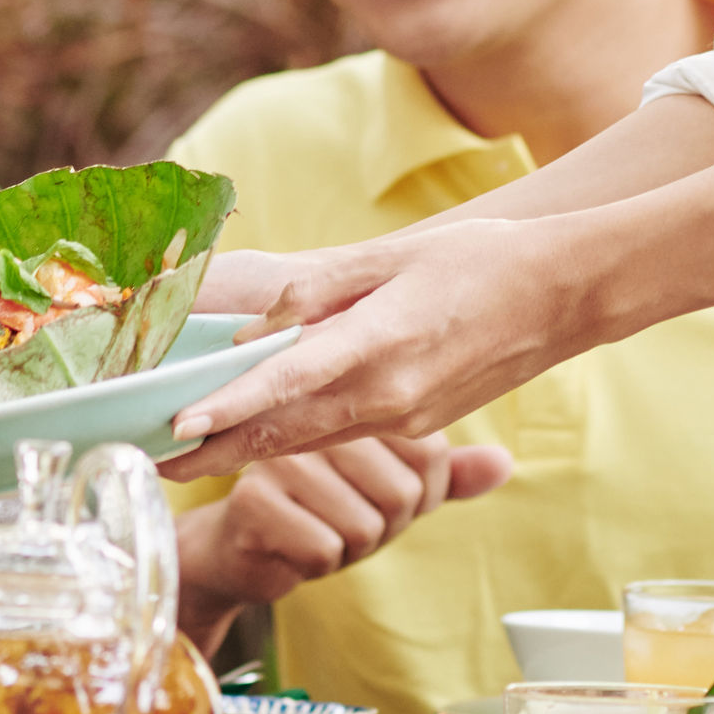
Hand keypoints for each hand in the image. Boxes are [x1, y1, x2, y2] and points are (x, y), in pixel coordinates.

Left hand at [160, 213, 606, 480]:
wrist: (567, 295)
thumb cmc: (482, 260)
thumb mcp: (393, 256)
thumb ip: (317, 287)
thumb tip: (254, 317)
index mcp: (383, 344)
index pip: (289, 384)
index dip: (229, 408)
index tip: (177, 426)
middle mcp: (390, 394)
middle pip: (282, 432)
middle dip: (212, 452)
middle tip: (146, 458)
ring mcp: (403, 416)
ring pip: (304, 440)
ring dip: (240, 451)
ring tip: (177, 455)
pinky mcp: (413, 421)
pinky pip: (334, 433)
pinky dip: (285, 437)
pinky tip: (247, 435)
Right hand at [173, 437, 513, 646]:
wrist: (238, 547)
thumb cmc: (318, 509)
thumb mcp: (388, 490)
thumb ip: (446, 476)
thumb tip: (505, 463)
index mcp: (354, 403)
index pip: (430, 457)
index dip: (417, 496)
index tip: (378, 496)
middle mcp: (318, 419)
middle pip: (402, 494)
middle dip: (382, 527)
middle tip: (341, 517)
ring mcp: (283, 455)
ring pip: (366, 525)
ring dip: (349, 548)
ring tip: (315, 528)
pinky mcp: (256, 498)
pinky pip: (328, 549)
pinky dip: (318, 563)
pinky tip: (293, 546)